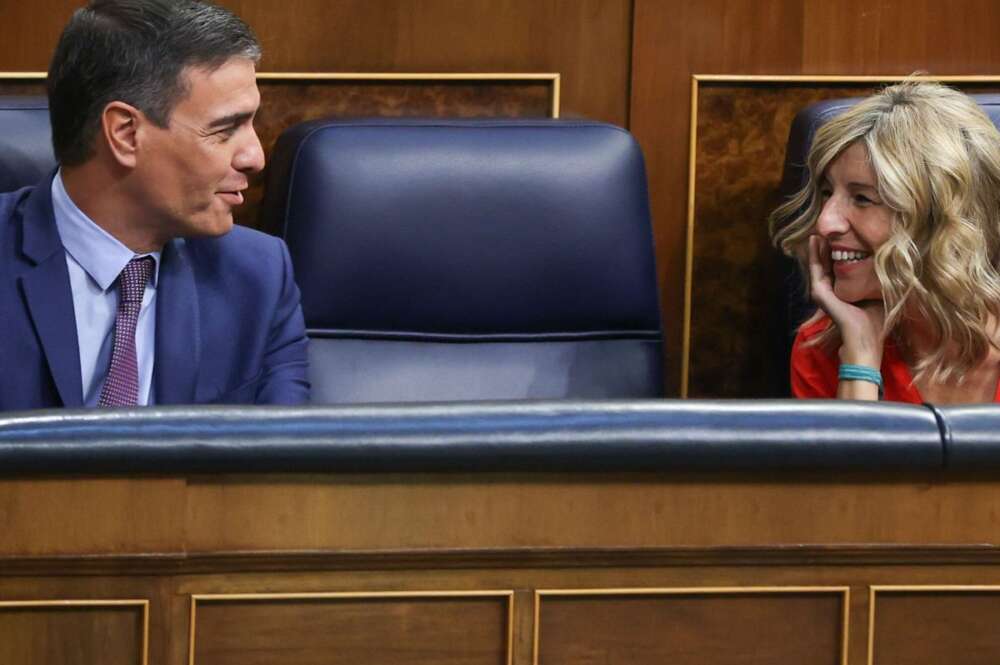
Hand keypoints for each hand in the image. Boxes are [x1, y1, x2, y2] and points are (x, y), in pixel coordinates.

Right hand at [807, 235, 885, 367]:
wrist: (866, 337)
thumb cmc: (875, 318)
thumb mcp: (877, 290)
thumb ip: (876, 277)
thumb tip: (891, 258)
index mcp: (841, 289)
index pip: (836, 264)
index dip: (837, 248)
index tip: (842, 231)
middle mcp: (829, 289)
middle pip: (825, 261)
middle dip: (826, 244)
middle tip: (828, 226)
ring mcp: (821, 291)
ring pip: (818, 262)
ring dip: (818, 246)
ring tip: (820, 229)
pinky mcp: (819, 293)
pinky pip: (815, 268)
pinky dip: (814, 254)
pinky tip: (816, 241)